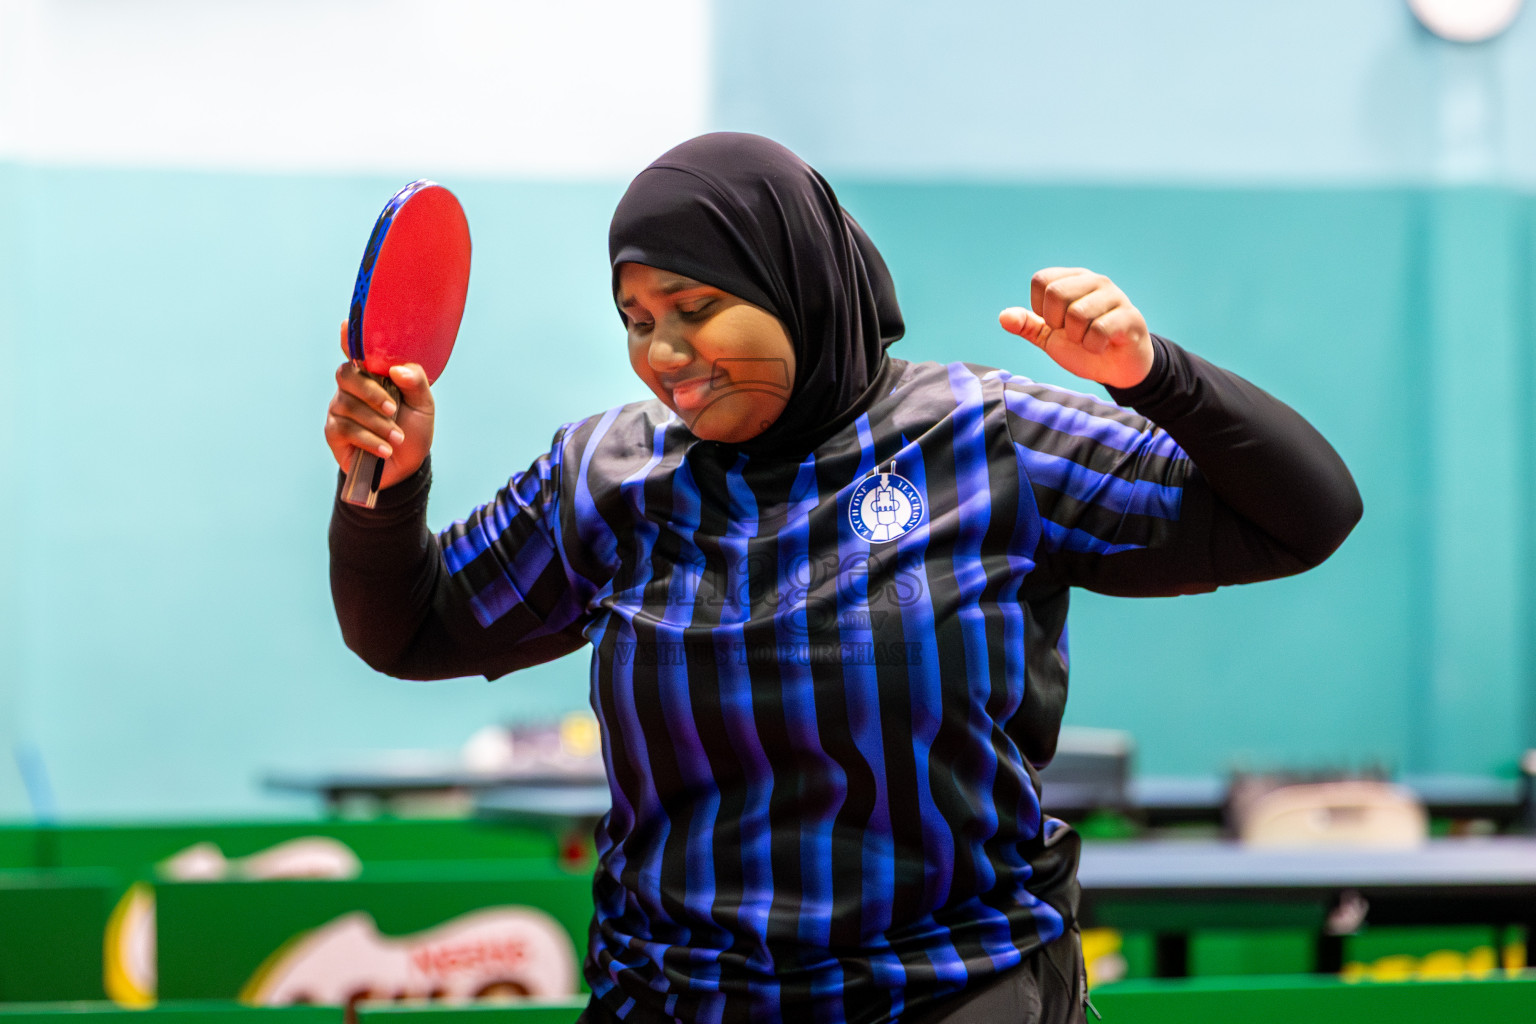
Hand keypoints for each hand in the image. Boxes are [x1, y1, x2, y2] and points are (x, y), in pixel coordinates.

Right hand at [324, 321, 435, 489]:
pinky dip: (369, 439)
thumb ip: (416, 382)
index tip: (345, 327)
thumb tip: (397, 369)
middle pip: (347, 375)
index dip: (349, 338)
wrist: (406, 466)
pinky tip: (385, 450)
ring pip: (349, 405)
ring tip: (397, 438)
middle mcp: (353, 386)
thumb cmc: (413, 428)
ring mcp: (340, 408)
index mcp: (374, 374)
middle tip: (393, 409)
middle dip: (371, 392)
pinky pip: (345, 428)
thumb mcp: (424, 405)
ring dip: (378, 424)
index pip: (357, 350)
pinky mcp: (334, 431)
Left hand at [998, 268, 1153, 388]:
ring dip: (1077, 337)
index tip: (1055, 323)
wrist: (1117, 368)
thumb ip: (1027, 325)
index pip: (1041, 280)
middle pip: (1056, 292)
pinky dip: (1093, 346)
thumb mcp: (1049, 337)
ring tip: (1088, 340)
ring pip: (1078, 313)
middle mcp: (1094, 281)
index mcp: (1072, 280)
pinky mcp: (1130, 317)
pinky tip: (1102, 347)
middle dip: (1057, 323)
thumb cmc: (1082, 346)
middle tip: (1071, 333)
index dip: (1040, 308)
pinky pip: (1099, 330)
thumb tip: (1004, 317)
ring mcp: (1114, 296)